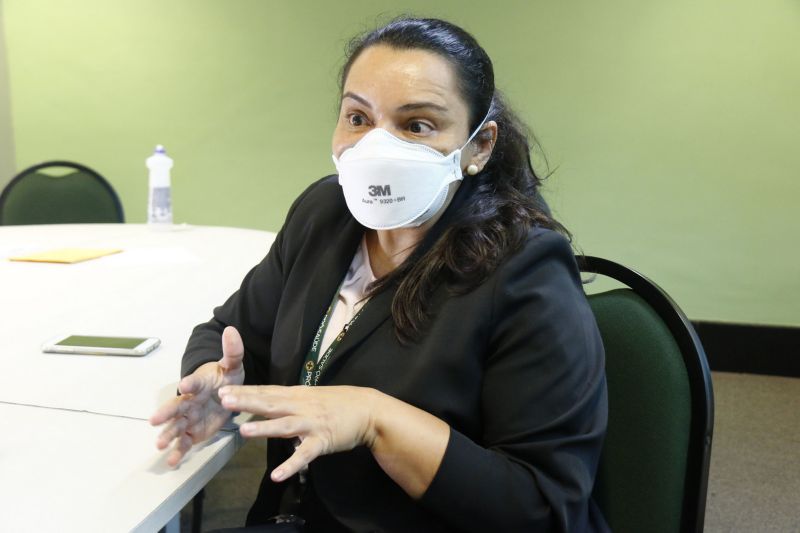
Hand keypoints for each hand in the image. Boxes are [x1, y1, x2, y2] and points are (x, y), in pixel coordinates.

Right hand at [149, 326, 245, 465]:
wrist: (225, 390)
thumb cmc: (225, 376)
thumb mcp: (232, 364)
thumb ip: (232, 351)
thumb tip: (231, 330)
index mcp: (199, 384)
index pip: (193, 382)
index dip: (189, 383)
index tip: (185, 385)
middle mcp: (190, 401)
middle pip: (176, 407)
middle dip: (166, 413)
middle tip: (154, 420)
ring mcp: (190, 417)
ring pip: (176, 427)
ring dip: (167, 435)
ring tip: (159, 444)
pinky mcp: (193, 431)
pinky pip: (184, 443)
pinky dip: (177, 452)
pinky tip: (170, 462)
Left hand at [218, 385, 379, 481]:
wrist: (368, 410)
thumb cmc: (340, 402)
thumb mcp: (312, 395)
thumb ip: (291, 399)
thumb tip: (269, 400)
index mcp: (297, 395)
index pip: (267, 392)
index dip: (245, 391)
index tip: (224, 389)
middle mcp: (301, 406)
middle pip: (270, 404)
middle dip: (247, 402)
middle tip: (225, 400)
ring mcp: (311, 423)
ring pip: (284, 426)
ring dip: (264, 428)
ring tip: (244, 431)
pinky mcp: (322, 441)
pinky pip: (304, 455)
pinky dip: (291, 465)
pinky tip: (277, 475)